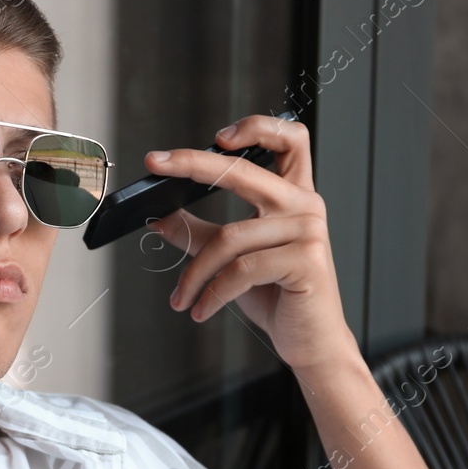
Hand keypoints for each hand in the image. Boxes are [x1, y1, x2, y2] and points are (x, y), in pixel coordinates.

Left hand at [144, 115, 358, 371]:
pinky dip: (213, 292)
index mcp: (293, 196)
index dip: (257, 127)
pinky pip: (242, 269)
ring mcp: (308, 232)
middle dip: (195, 163)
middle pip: (244, 171)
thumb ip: (201, 234)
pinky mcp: (306, 261)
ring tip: (182, 298)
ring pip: (230, 237)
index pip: (290, 140)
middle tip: (157, 165)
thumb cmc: (279, 297)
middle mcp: (305, 206)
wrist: (310, 341)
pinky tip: (201, 309)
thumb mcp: (233, 260)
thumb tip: (160, 217)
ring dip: (195, 273)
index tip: (217, 135)